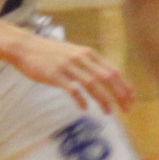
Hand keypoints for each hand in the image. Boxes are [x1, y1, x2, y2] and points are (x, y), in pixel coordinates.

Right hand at [6, 33, 132, 113]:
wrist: (26, 47)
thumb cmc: (51, 53)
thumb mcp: (75, 54)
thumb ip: (90, 64)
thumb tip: (108, 79)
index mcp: (89, 54)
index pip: (114, 71)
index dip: (125, 86)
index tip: (132, 100)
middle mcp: (82, 58)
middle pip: (107, 78)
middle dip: (120, 95)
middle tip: (126, 110)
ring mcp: (69, 66)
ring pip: (92, 84)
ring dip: (103, 99)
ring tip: (109, 112)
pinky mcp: (55, 75)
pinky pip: (72, 88)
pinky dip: (81, 99)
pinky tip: (85, 108)